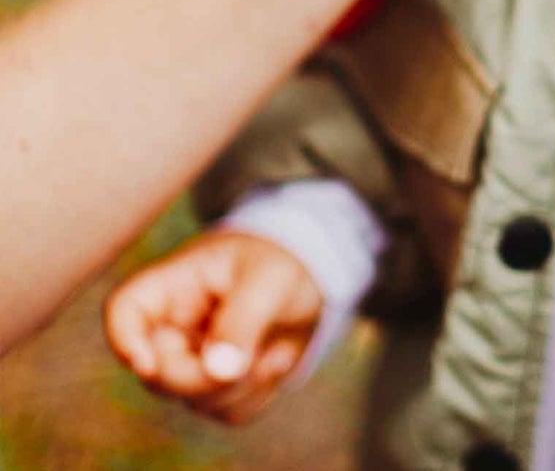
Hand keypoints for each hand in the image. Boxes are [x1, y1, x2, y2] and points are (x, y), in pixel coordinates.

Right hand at [104, 230, 321, 424]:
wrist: (312, 281)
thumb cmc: (282, 262)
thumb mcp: (271, 278)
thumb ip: (243, 318)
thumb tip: (217, 371)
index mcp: (175, 285)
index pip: (124, 309)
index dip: (123, 339)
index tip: (148, 364)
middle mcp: (174, 327)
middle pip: (158, 374)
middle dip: (205, 377)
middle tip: (254, 356)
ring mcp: (192, 360)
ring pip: (195, 400)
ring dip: (241, 385)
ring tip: (274, 348)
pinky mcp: (217, 386)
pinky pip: (226, 412)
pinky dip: (257, 395)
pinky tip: (277, 360)